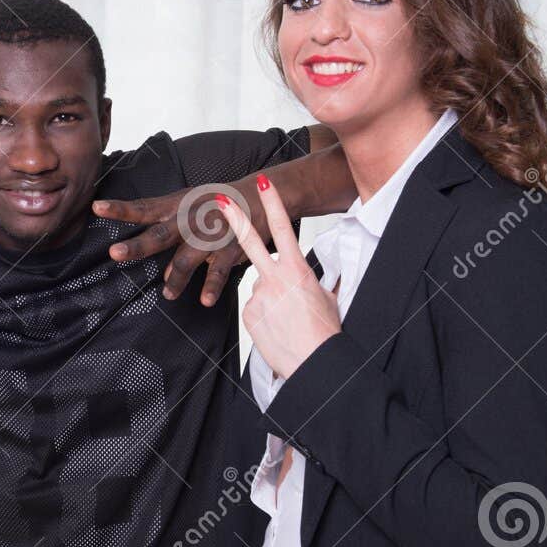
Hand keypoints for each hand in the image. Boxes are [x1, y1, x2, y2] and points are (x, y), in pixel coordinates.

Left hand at [92, 176, 284, 306]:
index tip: (97, 208)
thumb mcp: (189, 208)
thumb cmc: (216, 205)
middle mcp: (190, 219)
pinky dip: (211, 286)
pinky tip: (204, 300)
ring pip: (187, 258)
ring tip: (167, 295)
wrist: (259, 196)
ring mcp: (210, 233)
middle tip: (115, 254)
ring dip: (175, 278)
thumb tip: (161, 265)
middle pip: (159, 234)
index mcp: (176, 207)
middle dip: (137, 245)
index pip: (143, 208)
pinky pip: (219, 270)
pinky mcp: (231, 247)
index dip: (119, 209)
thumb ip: (170, 232)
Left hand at [216, 174, 342, 380]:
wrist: (315, 362)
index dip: (272, 204)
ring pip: (259, 288)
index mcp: (298, 270)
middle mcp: (275, 279)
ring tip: (287, 319)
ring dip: (270, 299)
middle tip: (220, 200)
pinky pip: (253, 309)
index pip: (284, 229)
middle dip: (235, 219)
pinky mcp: (248, 314)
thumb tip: (318, 277)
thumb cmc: (325, 332)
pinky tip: (276, 328)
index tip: (263, 184)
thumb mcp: (326, 298)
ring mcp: (258, 296)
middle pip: (250, 242)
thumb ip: (315, 281)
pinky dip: (263, 316)